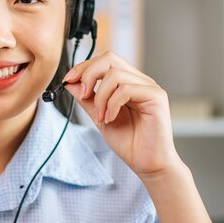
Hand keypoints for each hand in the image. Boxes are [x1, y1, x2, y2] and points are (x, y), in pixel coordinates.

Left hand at [63, 51, 180, 176]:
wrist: (147, 164)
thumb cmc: (129, 142)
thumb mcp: (99, 116)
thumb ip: (87, 99)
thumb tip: (70, 83)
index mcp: (127, 82)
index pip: (104, 60)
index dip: (83, 67)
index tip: (67, 80)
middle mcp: (139, 80)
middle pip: (110, 58)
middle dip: (89, 74)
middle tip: (82, 95)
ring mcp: (149, 87)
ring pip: (116, 74)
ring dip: (100, 97)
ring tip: (100, 116)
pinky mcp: (156, 96)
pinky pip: (126, 89)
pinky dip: (112, 104)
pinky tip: (110, 119)